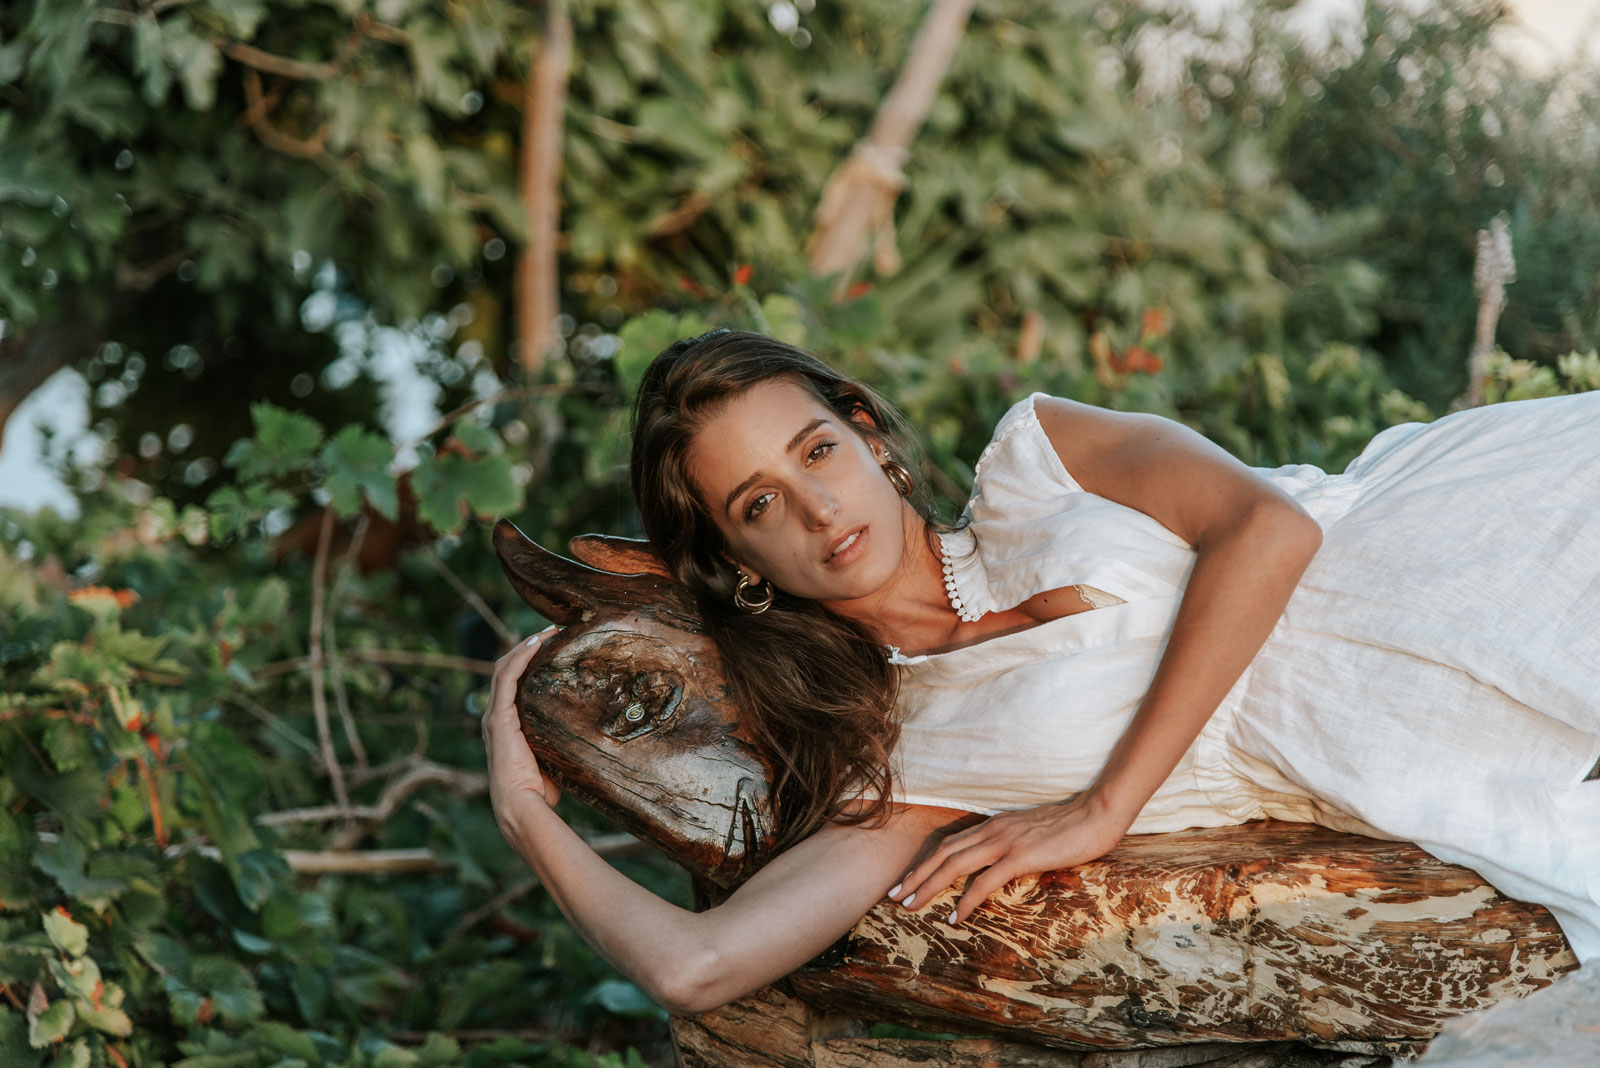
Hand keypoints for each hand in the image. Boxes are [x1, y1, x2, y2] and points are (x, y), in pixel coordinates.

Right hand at [483, 626, 562, 836]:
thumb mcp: (551, 758)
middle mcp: (495, 717)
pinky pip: (507, 679)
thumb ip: (560, 745)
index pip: (511, 685)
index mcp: (506, 726)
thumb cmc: (538, 790)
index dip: (525, 663)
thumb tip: (588, 739)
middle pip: (505, 671)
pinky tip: (534, 644)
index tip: (548, 648)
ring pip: (504, 669)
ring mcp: (495, 716)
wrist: (521, 806)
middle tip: (550, 634)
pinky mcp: (499, 718)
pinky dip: (520, 658)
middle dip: (525, 649)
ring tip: (544, 633)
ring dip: (523, 647)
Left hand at [888, 791, 1132, 924]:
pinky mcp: (1020, 856)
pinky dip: (966, 900)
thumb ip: (1013, 846)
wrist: (1098, 813)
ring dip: (929, 886)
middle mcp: (992, 830)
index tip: (908, 879)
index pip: (950, 843)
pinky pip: (984, 881)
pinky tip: (955, 916)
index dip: (926, 862)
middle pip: (943, 853)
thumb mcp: (1033, 834)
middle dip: (916, 875)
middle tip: (895, 895)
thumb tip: (1001, 865)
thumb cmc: (1072, 827)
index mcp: (994, 825)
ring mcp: (1004, 842)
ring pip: (954, 865)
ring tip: (911, 905)